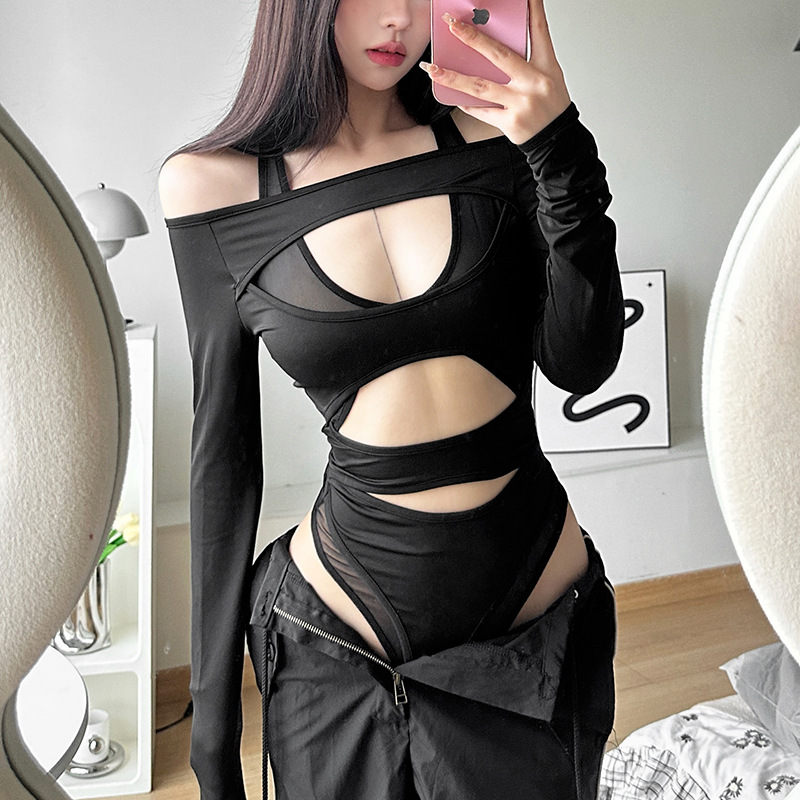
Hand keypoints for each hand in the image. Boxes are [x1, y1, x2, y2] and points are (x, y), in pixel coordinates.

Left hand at [419, 0, 570, 144]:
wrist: (556, 140)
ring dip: (454, 77)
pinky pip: (482, 110)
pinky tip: (453, 96)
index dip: (531, 8)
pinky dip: (467, 104)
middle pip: (499, 55)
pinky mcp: (510, 122)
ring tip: (434, 70)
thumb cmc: (551, 106)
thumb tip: (496, 44)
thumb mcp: (548, 76)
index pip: (538, 30)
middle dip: (473, 38)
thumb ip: (526, 58)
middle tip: (453, 26)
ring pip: (481, 87)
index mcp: (545, 66)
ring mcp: (521, 103)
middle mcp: (533, 82)